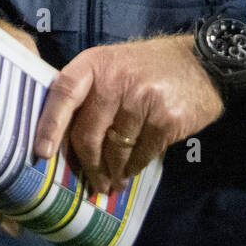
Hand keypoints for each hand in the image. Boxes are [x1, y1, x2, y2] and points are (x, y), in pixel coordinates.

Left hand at [33, 34, 224, 194]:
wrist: (202, 62)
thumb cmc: (150, 67)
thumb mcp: (115, 64)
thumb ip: (90, 91)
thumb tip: (62, 138)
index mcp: (96, 62)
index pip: (63, 92)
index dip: (50, 124)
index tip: (42, 153)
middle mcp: (116, 79)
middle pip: (88, 134)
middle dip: (88, 165)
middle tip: (91, 183)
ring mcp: (142, 98)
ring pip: (114, 151)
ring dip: (112, 172)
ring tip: (113, 182)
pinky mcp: (164, 119)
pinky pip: (140, 156)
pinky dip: (134, 168)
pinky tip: (132, 171)